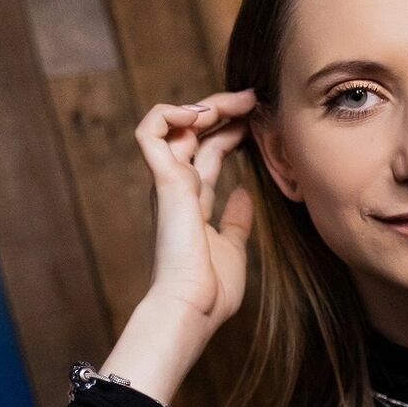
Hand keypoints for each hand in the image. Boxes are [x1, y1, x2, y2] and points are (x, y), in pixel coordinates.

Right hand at [133, 89, 258, 331]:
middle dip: (224, 110)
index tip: (257, 120)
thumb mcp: (233, 249)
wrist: (193, 307)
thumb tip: (243, 195)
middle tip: (254, 99)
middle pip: (195, 133)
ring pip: (176, 124)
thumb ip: (236, 221)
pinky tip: (201, 111)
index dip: (230, 131)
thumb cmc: (212, 291)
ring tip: (238, 101)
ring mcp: (168, 182)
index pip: (209, 153)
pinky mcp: (164, 180)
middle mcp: (178, 188)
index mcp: (193, 202)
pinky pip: (150, 130)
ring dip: (206, 105)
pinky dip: (169, 112)